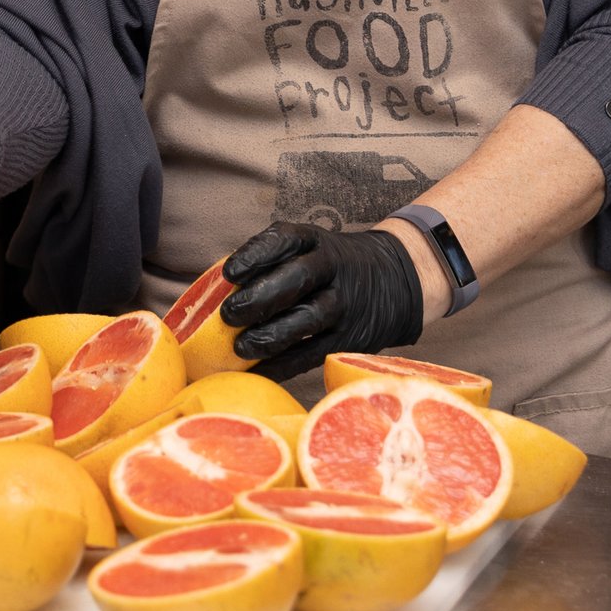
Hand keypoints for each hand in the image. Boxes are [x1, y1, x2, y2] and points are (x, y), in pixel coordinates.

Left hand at [215, 222, 425, 382]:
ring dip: (269, 336)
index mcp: (316, 241)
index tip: (229, 273)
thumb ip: (271, 264)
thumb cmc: (329, 266)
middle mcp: (333, 269)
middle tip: (228, 314)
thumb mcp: (310, 248)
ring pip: (308, 319)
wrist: (396, 279)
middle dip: (259, 297)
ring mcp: (345, 304)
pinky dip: (283, 365)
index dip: (255, 255)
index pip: (284, 240)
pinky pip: (314, 354)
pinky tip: (257, 371)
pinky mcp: (352, 337)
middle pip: (297, 279)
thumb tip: (214, 292)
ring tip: (239, 347)